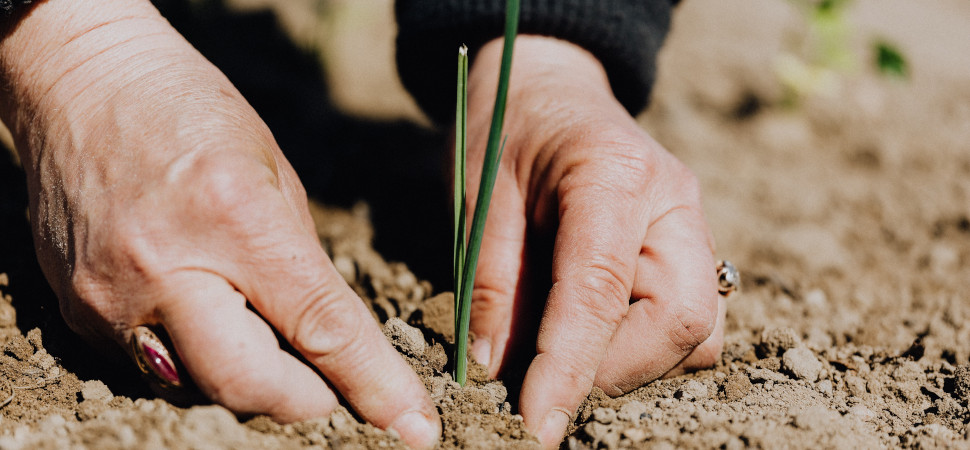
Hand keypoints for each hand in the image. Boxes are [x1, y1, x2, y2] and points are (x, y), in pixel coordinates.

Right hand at [0, 1, 437, 446]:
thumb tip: (332, 340)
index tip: (413, 427)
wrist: (82, 84)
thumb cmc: (192, 113)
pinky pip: (152, 368)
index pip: (319, 327)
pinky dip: (195, 359)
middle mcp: (166, 268)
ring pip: (199, 389)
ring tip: (262, 335)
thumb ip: (303, 263)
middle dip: (306, 401)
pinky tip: (205, 314)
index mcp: (235, 218)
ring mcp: (111, 297)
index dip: (373, 385)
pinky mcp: (78, 312)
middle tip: (331, 387)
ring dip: (249, 381)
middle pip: (250, 386)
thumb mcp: (275, 173)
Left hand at [464, 36, 725, 446]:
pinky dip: (644, 347)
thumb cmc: (506, 131)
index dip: (568, 368)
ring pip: (699, 331)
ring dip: (633, 363)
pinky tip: (592, 331)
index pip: (601, 291)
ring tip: (564, 351)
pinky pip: (690, 321)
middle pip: (682, 321)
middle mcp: (674, 203)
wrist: (548, 88)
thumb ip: (490, 282)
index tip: (536, 425)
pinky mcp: (691, 250)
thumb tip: (495, 371)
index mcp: (614, 174)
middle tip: (545, 380)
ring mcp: (692, 226)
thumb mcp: (478, 197)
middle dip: (613, 371)